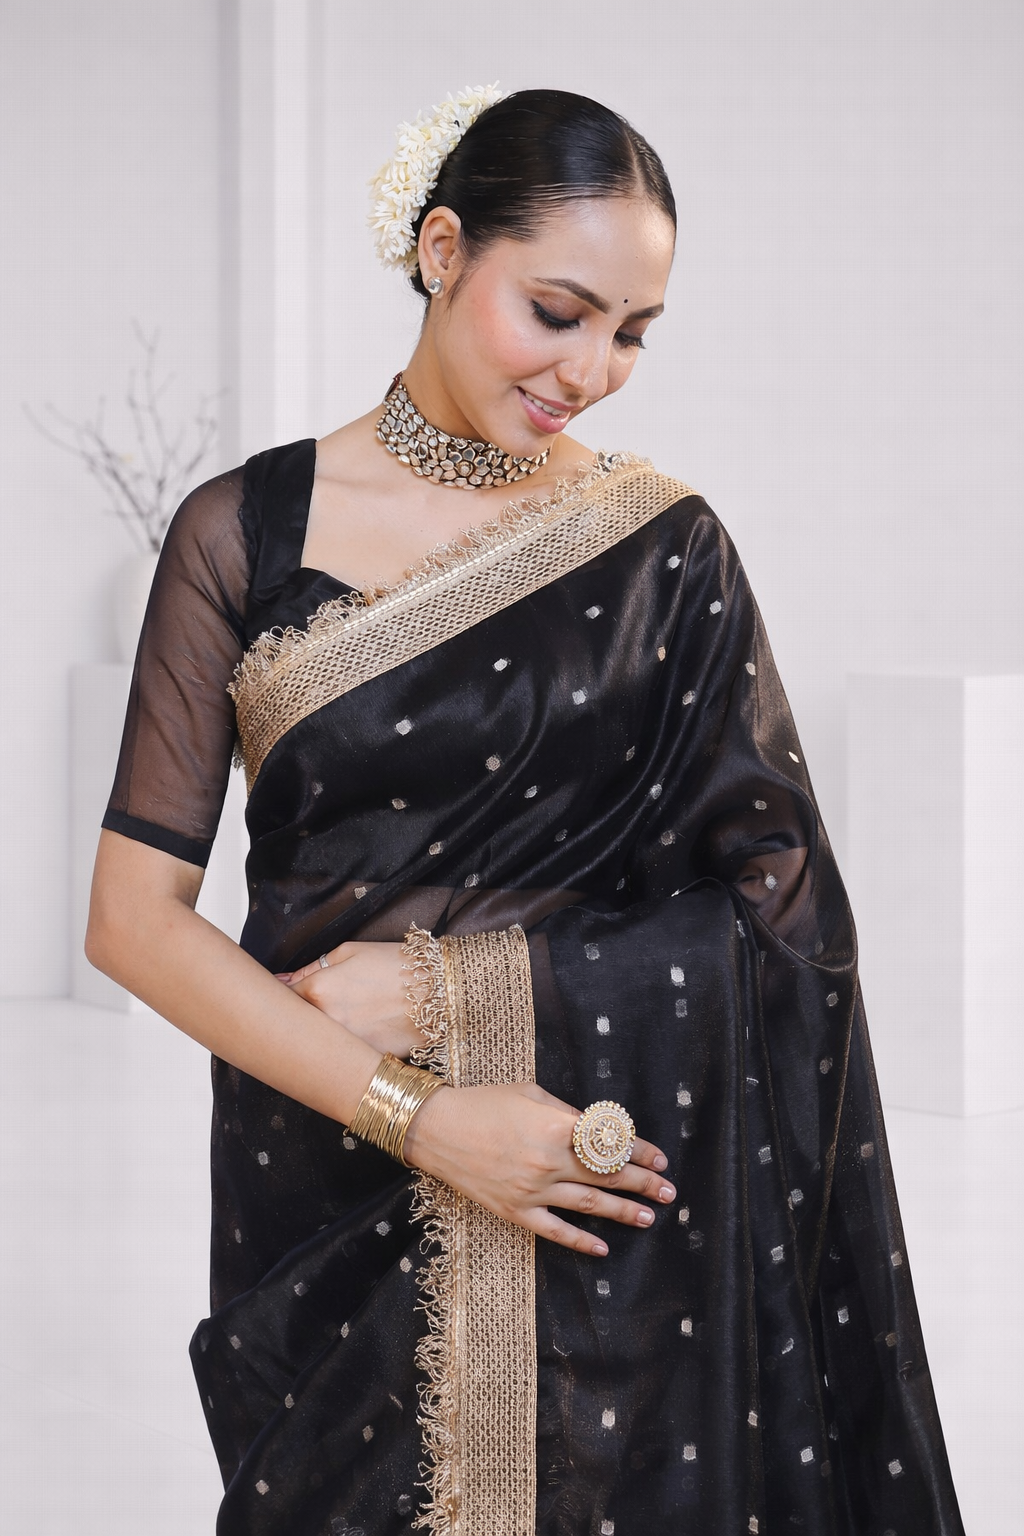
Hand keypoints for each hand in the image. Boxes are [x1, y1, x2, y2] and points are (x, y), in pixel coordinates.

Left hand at [280, 941, 421, 1058]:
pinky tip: (361, 1033)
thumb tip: (284, 981)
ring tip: (344, 1020)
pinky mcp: (364, 1061)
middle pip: (294, 1025)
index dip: (279, 996)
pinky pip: (343, 1055)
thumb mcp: (352, 951)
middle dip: (295, 1018)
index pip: (281, 998)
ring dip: (319, 1034)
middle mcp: (326, 1021)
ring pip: (317, 1043)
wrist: (443, 991)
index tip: (282, 994)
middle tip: (311, 1009)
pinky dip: (344, 1047)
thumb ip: (313, 967)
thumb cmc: (398, 965)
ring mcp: (345, 1046)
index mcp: (318, 989)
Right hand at [403, 1080, 675, 1256]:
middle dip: (642, 1184)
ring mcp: (532, 1190)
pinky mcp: (515, 1211)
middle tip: (668, 1192)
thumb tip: (600, 1133)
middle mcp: (548, 1161)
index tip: (660, 1159)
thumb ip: (568, 1114)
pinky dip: (581, 1241)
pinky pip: (555, 1231)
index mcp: (556, 1126)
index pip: (610, 1142)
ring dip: (623, 1213)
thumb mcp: (532, 1094)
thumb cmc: (484, 1103)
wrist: (436, 1129)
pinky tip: (603, 1247)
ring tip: (649, 1218)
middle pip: (607, 1176)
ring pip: (589, 1206)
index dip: (640, 1151)